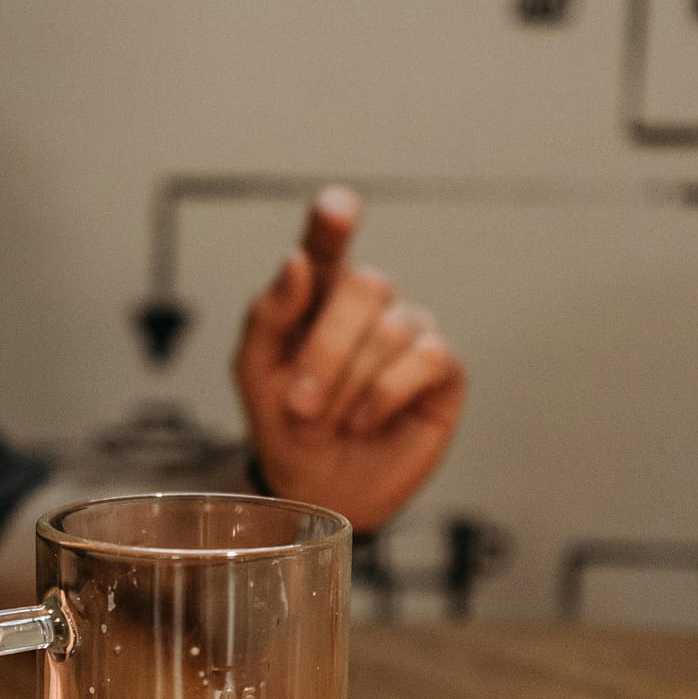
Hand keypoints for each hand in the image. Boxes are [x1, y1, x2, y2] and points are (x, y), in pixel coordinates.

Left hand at [232, 186, 465, 532]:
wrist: (313, 489)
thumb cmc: (284, 425)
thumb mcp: (255, 374)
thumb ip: (268, 315)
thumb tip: (297, 261)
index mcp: (318, 293)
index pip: (328, 242)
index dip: (334, 221)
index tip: (336, 208)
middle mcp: (369, 305)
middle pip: (365, 286)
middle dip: (325, 351)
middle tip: (300, 406)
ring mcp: (410, 332)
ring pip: (390, 330)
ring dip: (347, 386)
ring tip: (328, 424)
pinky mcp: (442, 370)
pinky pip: (425, 359)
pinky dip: (385, 395)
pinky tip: (367, 422)